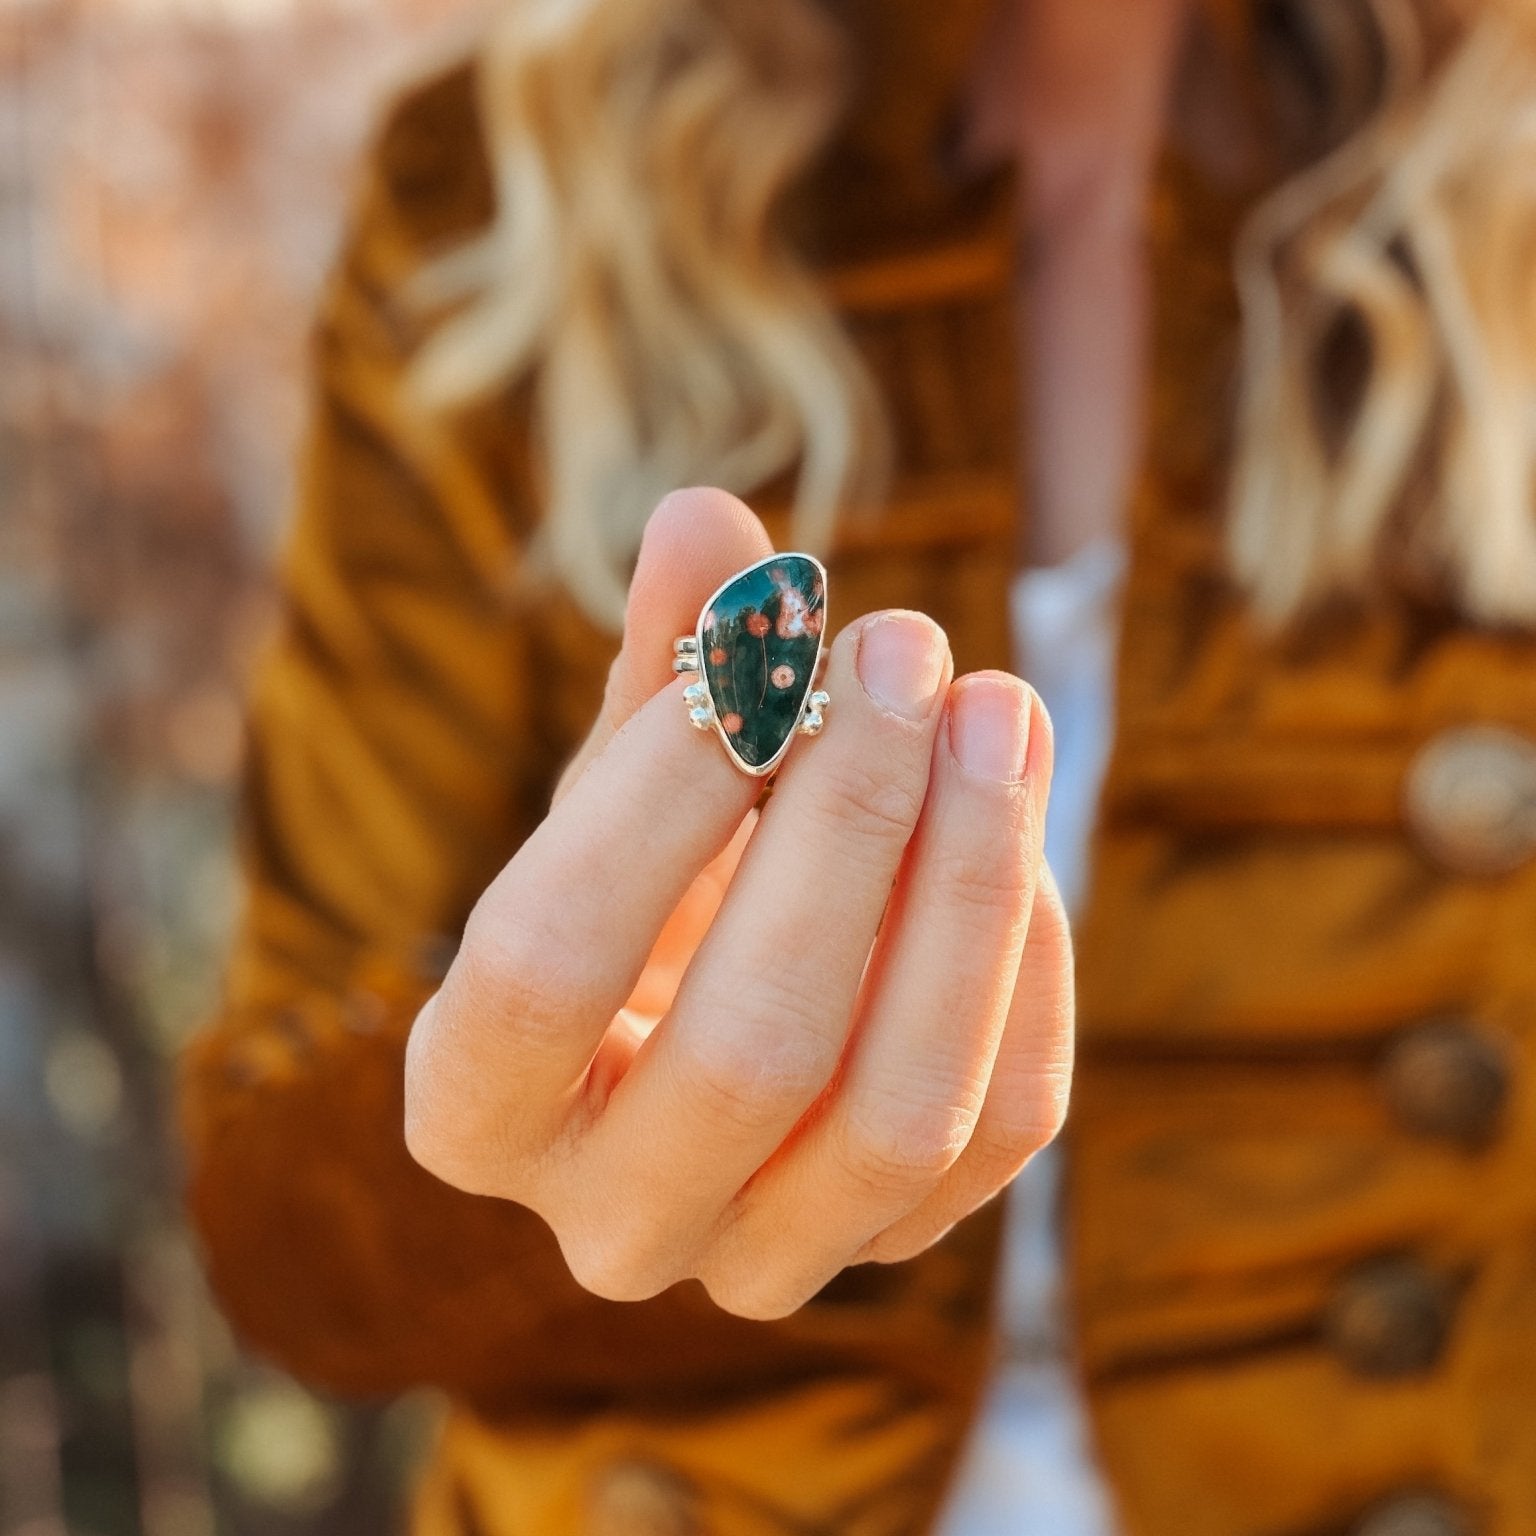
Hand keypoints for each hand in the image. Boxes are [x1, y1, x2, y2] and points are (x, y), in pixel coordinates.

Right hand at [404, 488, 1072, 1318]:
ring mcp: (761, 1259)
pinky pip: (997, 1128)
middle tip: (902, 646)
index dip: (653, 792)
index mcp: (473, 1104)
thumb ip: (657, 669)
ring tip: (996, 702)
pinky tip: (1018, 811)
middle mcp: (608, 1223)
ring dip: (968, 887)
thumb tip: (706, 517)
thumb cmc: (638, 889)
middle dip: (846, 823)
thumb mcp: (625, 783)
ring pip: (896, 1114)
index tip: (759, 644)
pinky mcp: (895, 1246)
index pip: (541, 968)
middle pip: (751, 1050)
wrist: (696, 1032)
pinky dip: (1026, 959)